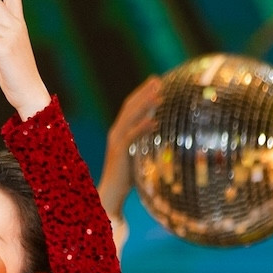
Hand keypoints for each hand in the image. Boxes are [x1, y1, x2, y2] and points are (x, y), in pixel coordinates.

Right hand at [96, 76, 162, 220]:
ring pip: (131, 117)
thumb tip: (161, 134)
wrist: (110, 193)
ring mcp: (116, 141)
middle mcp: (115, 132)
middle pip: (129, 106)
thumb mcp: (137, 155)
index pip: (130, 107)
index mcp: (119, 131)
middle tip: (158, 79)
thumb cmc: (126, 177)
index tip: (156, 81)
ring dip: (145, 104)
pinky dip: (143, 126)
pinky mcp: (119, 151)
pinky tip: (154, 121)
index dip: (142, 93)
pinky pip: (132, 135)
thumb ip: (144, 142)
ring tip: (159, 94)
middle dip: (144, 92)